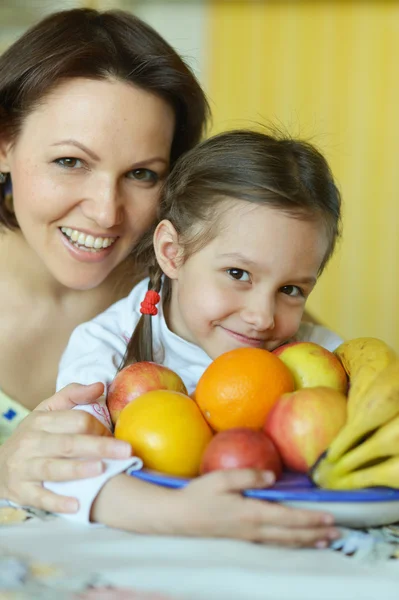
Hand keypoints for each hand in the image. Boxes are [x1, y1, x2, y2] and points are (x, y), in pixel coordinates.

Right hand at [0, 383, 131, 512]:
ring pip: (54, 468)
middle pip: (69, 443)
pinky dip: (58, 502)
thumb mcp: (47, 410)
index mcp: (41, 420)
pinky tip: (76, 505)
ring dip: (78, 470)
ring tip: (102, 469)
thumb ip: (72, 394)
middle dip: (99, 446)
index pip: (76, 420)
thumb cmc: (33, 435)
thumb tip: (100, 386)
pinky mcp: (22, 491)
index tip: (114, 437)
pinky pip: (41, 497)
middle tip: (125, 451)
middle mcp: (32, 443)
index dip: (99, 427)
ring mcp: (25, 467)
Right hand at [175, 469, 339, 547]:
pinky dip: (291, 543)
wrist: (178, 517)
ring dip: (307, 541)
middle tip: (338, 534)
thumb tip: (272, 476)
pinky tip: (295, 542)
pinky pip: (274, 543)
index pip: (289, 518)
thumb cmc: (199, 495)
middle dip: (316, 534)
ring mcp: (248, 536)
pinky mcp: (243, 538)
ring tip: (325, 542)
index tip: (330, 518)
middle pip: (292, 534)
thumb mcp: (222, 479)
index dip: (310, 519)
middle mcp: (254, 529)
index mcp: (251, 513)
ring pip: (285, 542)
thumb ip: (248, 476)